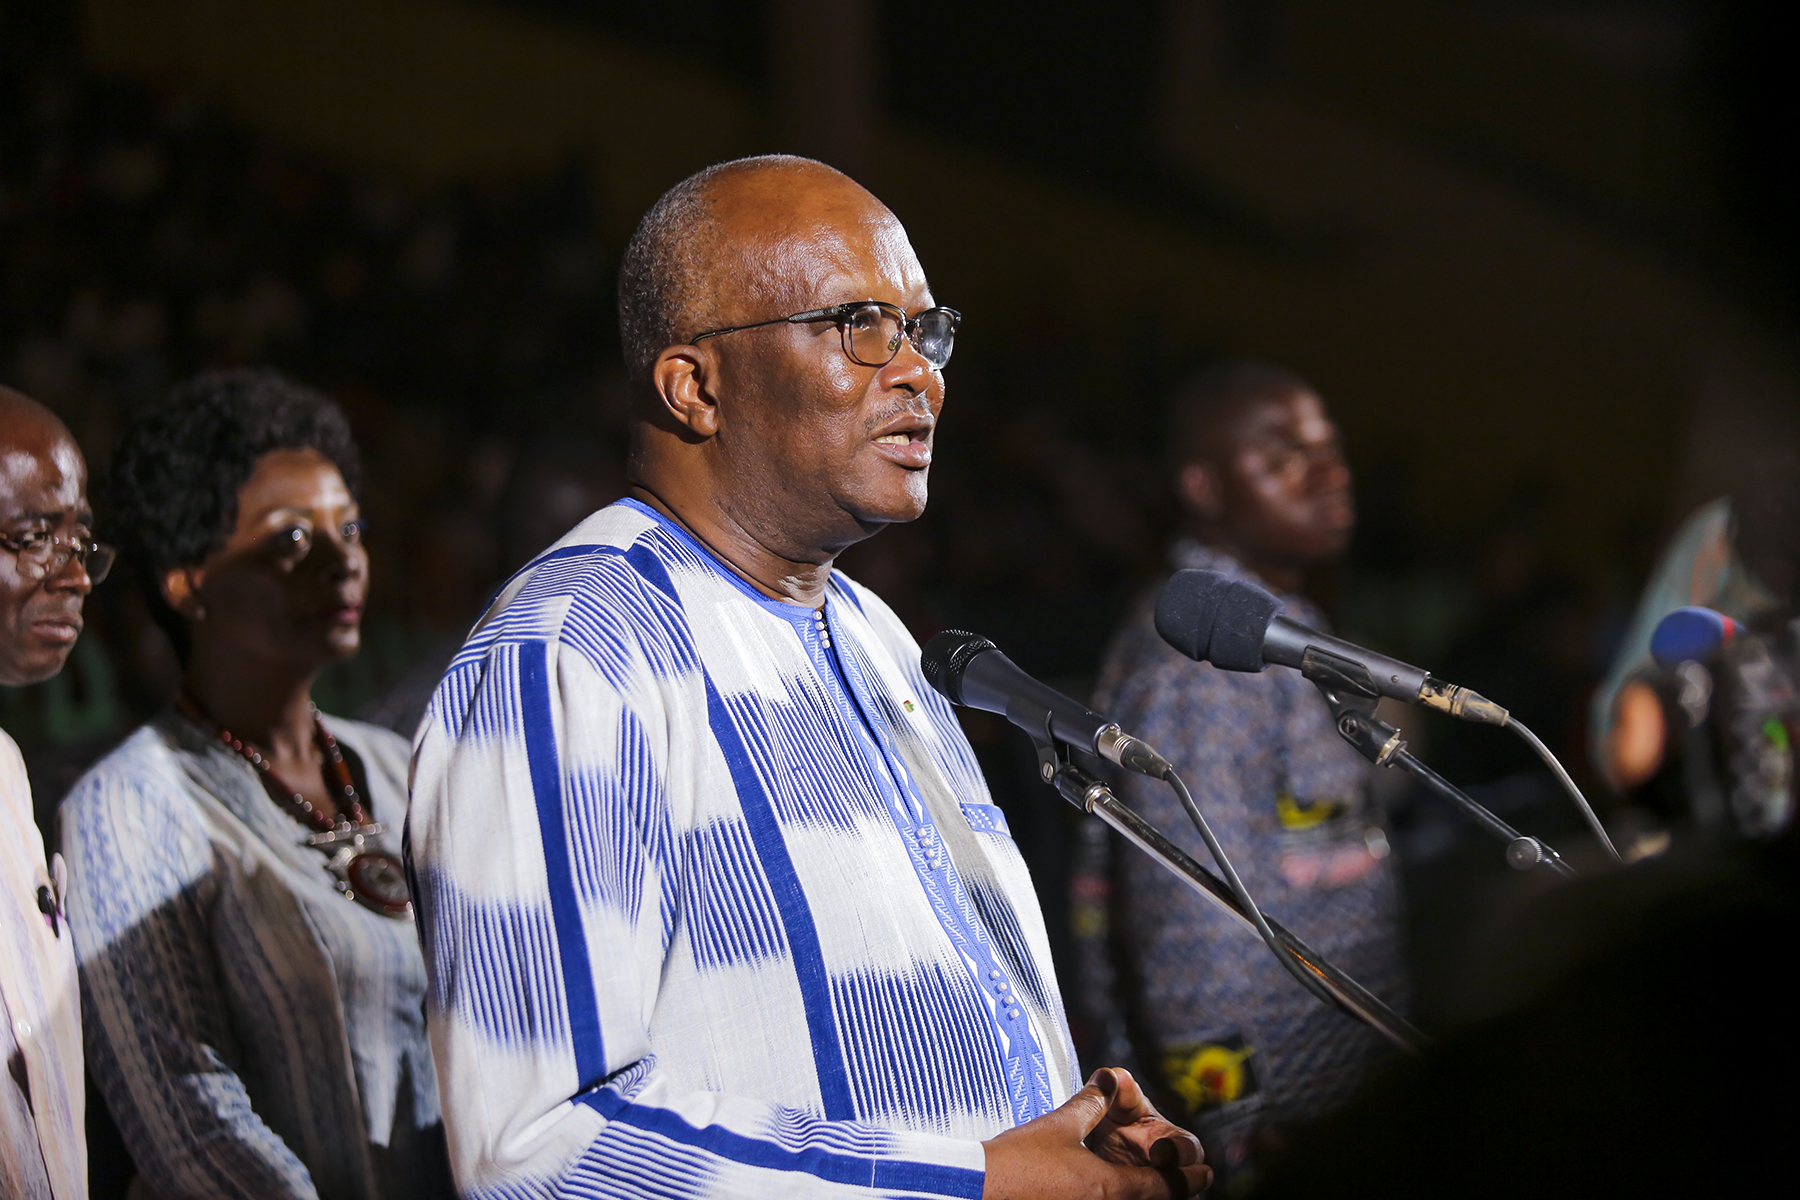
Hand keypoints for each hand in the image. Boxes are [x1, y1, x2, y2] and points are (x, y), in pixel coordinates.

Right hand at [982, 1068, 1209, 1199]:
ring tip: (1149, 1185)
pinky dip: (1113, 1195)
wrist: (977, 1188)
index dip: (1187, 1180)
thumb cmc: (1018, 1160)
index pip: (1163, 1188)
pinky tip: (1105, 1187)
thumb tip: (1110, 1082)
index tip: (1206, 1175)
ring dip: (1139, 1194)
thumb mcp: (1060, 1125)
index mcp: (1110, 1187)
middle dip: (1168, 1191)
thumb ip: (1091, 1104)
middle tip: (1187, 1183)